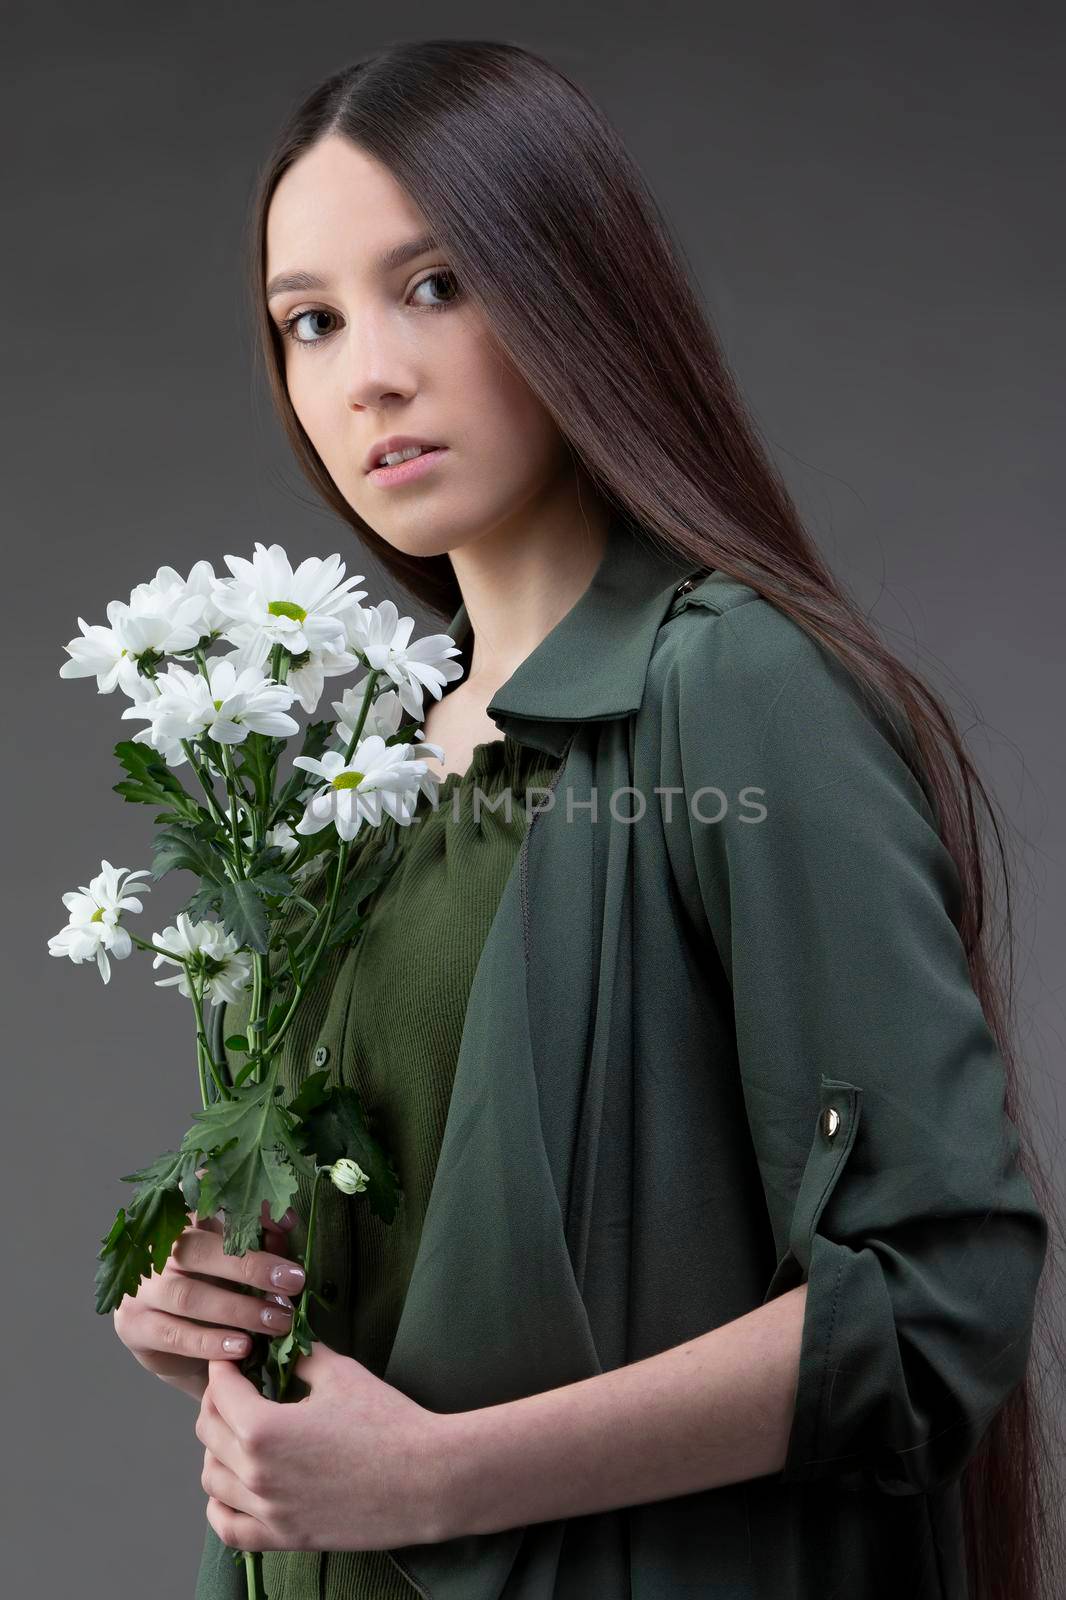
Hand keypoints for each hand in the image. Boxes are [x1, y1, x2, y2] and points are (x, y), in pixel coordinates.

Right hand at [113, 1182, 303, 1402]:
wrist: (181, 1351)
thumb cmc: (219, 1292)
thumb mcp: (243, 1265)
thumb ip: (261, 1244)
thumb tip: (286, 1228)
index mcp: (183, 1222)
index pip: (202, 1197)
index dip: (240, 1204)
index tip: (287, 1222)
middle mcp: (156, 1250)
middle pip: (199, 1249)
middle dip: (251, 1265)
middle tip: (293, 1282)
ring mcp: (142, 1288)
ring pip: (188, 1295)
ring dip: (240, 1310)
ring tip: (278, 1321)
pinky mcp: (134, 1326)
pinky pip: (174, 1334)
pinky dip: (211, 1341)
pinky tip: (242, 1347)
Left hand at [197, 1340, 448, 1552]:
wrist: (426, 1479)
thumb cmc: (388, 1422)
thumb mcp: (341, 1373)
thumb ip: (302, 1356)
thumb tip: (282, 1343)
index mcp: (263, 1428)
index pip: (220, 1391)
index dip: (224, 1366)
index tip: (234, 1357)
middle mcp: (255, 1473)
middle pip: (208, 1431)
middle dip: (217, 1401)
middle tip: (237, 1386)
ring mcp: (267, 1511)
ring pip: (210, 1479)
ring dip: (216, 1449)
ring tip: (238, 1432)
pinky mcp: (284, 1538)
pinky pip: (227, 1528)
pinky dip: (220, 1505)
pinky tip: (235, 1485)